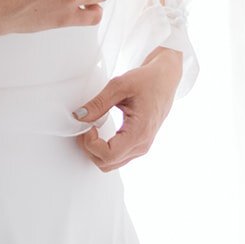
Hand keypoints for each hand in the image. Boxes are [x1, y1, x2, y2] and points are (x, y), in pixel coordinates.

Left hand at [74, 47, 183, 171]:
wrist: (165, 80)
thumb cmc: (148, 80)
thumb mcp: (119, 85)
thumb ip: (98, 103)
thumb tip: (80, 116)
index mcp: (139, 132)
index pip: (109, 155)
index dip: (91, 144)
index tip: (87, 127)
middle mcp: (142, 144)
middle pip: (107, 163)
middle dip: (90, 148)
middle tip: (85, 127)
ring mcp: (141, 147)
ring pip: (111, 163)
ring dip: (95, 150)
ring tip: (91, 129)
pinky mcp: (138, 145)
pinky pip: (117, 157)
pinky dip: (103, 149)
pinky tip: (99, 132)